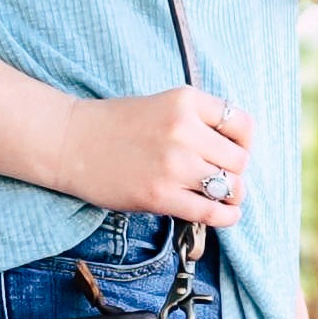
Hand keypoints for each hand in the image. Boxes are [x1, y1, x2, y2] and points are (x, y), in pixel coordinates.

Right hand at [56, 87, 252, 227]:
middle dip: (235, 173)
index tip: (234, 154)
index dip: (244, 144)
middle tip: (220, 179)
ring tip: (221, 199)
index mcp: (187, 101)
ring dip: (229, 196)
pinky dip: (225, 218)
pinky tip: (226, 217)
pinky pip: (209, 212)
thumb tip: (231, 153)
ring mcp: (173, 164)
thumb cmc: (116, 126)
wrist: (72, 143)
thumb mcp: (162, 106)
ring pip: (228, 186)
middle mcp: (184, 130)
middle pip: (238, 160)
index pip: (242, 125)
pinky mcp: (160, 195)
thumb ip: (196, 121)